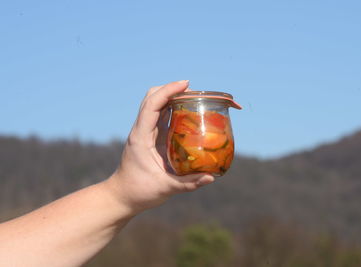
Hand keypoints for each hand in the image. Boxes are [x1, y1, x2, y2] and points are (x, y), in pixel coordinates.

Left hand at [105, 80, 214, 212]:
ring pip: (155, 104)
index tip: (186, 84)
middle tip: (194, 92)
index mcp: (141, 137)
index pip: (152, 105)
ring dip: (172, 97)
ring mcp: (145, 132)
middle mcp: (141, 130)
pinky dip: (173, 109)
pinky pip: (161, 116)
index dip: (168, 90)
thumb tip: (212, 177)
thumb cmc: (139, 192)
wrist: (121, 196)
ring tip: (194, 99)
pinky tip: (188, 114)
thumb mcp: (165, 189)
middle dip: (171, 89)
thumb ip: (189, 183)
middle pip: (152, 97)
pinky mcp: (150, 137)